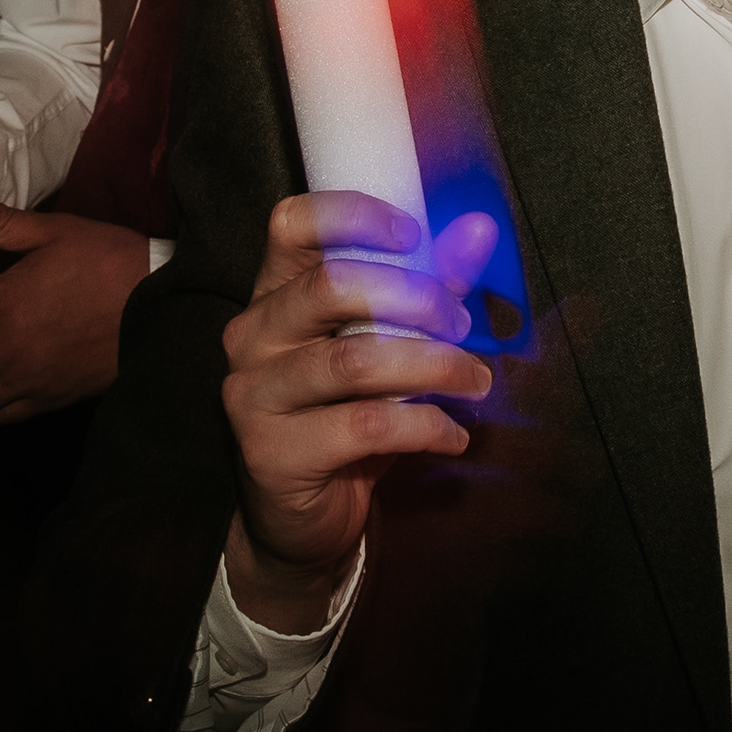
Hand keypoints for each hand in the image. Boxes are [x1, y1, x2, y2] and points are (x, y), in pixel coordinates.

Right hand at [217, 192, 498, 634]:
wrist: (302, 516)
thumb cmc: (347, 413)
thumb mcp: (386, 343)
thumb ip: (429, 285)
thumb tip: (480, 230)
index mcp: (274, 292)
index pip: (291, 224)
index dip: (354, 215)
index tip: (415, 236)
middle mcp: (251, 334)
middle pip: (330, 286)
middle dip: (417, 299)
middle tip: (464, 325)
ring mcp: (253, 394)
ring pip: (354, 360)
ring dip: (433, 366)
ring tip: (476, 382)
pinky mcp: (270, 452)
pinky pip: (363, 426)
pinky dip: (425, 427)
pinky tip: (454, 434)